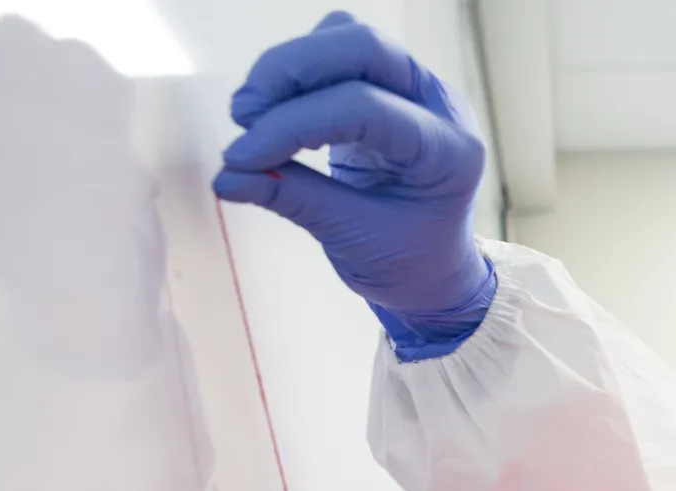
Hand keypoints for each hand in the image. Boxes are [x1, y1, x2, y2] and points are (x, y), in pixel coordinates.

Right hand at [213, 11, 493, 357]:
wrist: (433, 268)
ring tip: (251, 115)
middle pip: (363, 47)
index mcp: (449, 152)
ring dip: (290, 66)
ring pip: (349, 36)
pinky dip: (300, 69)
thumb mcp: (353, 238)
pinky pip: (340, 47)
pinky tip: (278, 110)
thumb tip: (225, 178)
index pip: (363, 108)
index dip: (292, 125)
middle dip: (290, 70)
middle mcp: (442, 107)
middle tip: (242, 115)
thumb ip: (293, 200)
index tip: (241, 157)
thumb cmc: (406, 261)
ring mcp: (419, 88)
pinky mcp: (390, 83)